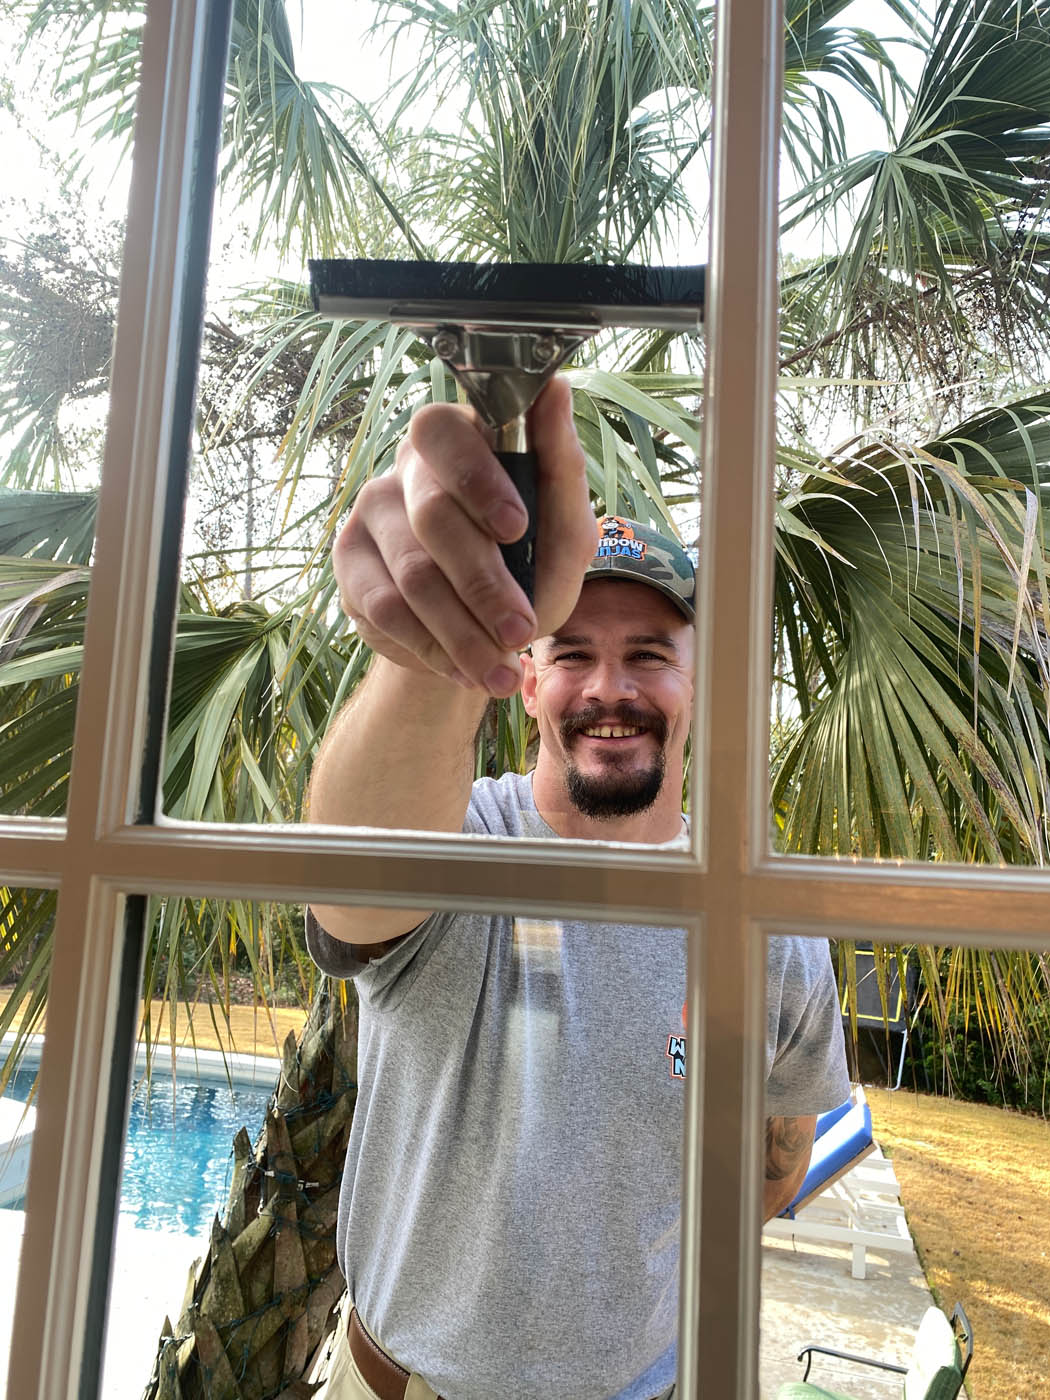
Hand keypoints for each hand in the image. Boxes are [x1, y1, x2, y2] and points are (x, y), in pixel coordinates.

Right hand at [333, 376, 595, 695]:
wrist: (484, 634)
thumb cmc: (531, 566)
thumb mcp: (562, 528)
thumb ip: (560, 466)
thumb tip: (554, 388)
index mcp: (460, 441)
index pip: (446, 433)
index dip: (477, 478)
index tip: (517, 528)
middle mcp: (407, 469)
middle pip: (432, 516)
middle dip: (484, 583)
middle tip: (521, 630)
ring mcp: (371, 513)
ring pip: (412, 574)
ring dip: (463, 631)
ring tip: (500, 671)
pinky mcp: (349, 563)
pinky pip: (385, 607)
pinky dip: (432, 646)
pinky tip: (464, 667)